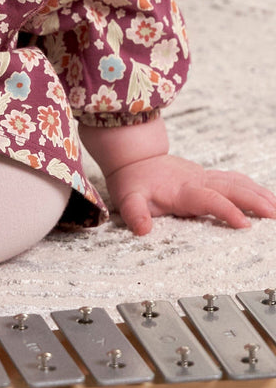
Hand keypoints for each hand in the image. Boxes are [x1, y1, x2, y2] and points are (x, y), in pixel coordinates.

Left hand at [105, 154, 275, 235]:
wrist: (133, 158)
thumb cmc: (132, 181)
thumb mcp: (127, 197)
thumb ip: (134, 212)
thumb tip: (142, 229)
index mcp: (181, 189)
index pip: (208, 199)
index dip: (225, 210)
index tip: (244, 224)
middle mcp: (196, 181)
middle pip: (230, 188)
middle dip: (254, 201)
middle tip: (275, 215)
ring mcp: (204, 177)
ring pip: (236, 182)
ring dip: (259, 194)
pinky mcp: (207, 177)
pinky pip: (234, 180)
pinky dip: (253, 187)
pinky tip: (267, 197)